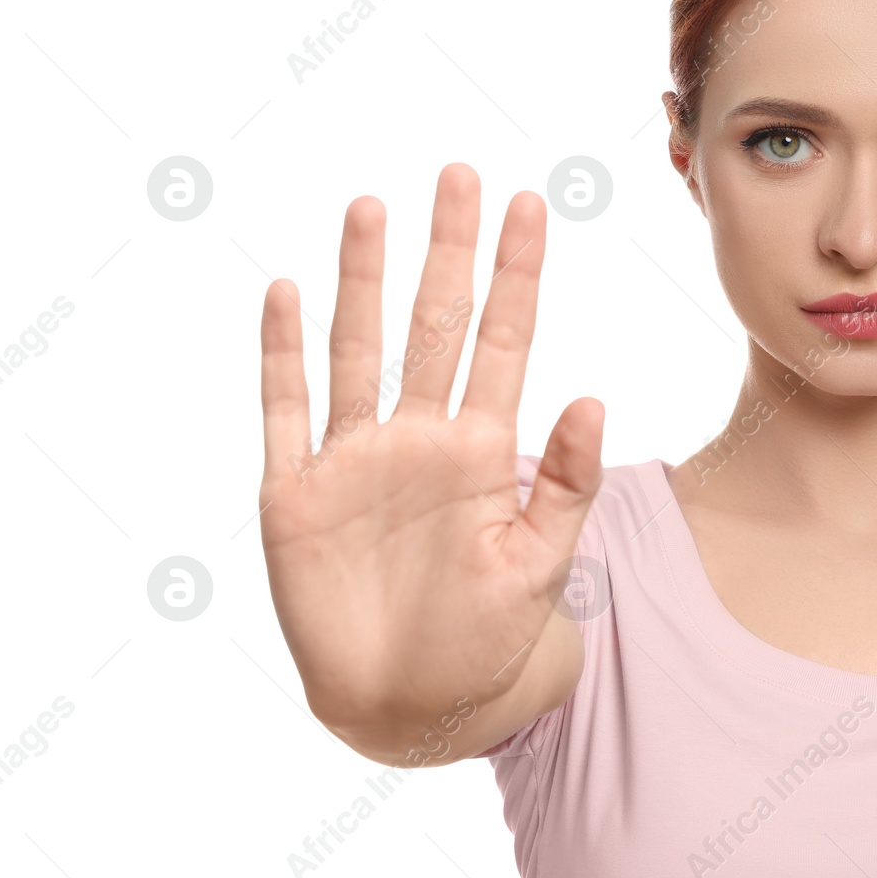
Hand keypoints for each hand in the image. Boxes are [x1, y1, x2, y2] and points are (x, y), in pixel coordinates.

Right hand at [256, 163, 602, 763]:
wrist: (415, 702)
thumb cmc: (490, 635)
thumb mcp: (539, 563)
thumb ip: (565, 483)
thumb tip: (594, 398)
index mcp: (483, 448)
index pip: (502, 339)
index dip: (515, 273)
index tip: (529, 204)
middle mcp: (420, 438)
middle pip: (431, 323)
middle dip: (446, 251)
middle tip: (458, 174)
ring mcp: (357, 460)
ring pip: (357, 350)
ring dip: (362, 281)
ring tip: (371, 208)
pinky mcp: (299, 496)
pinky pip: (287, 412)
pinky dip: (282, 357)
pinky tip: (286, 294)